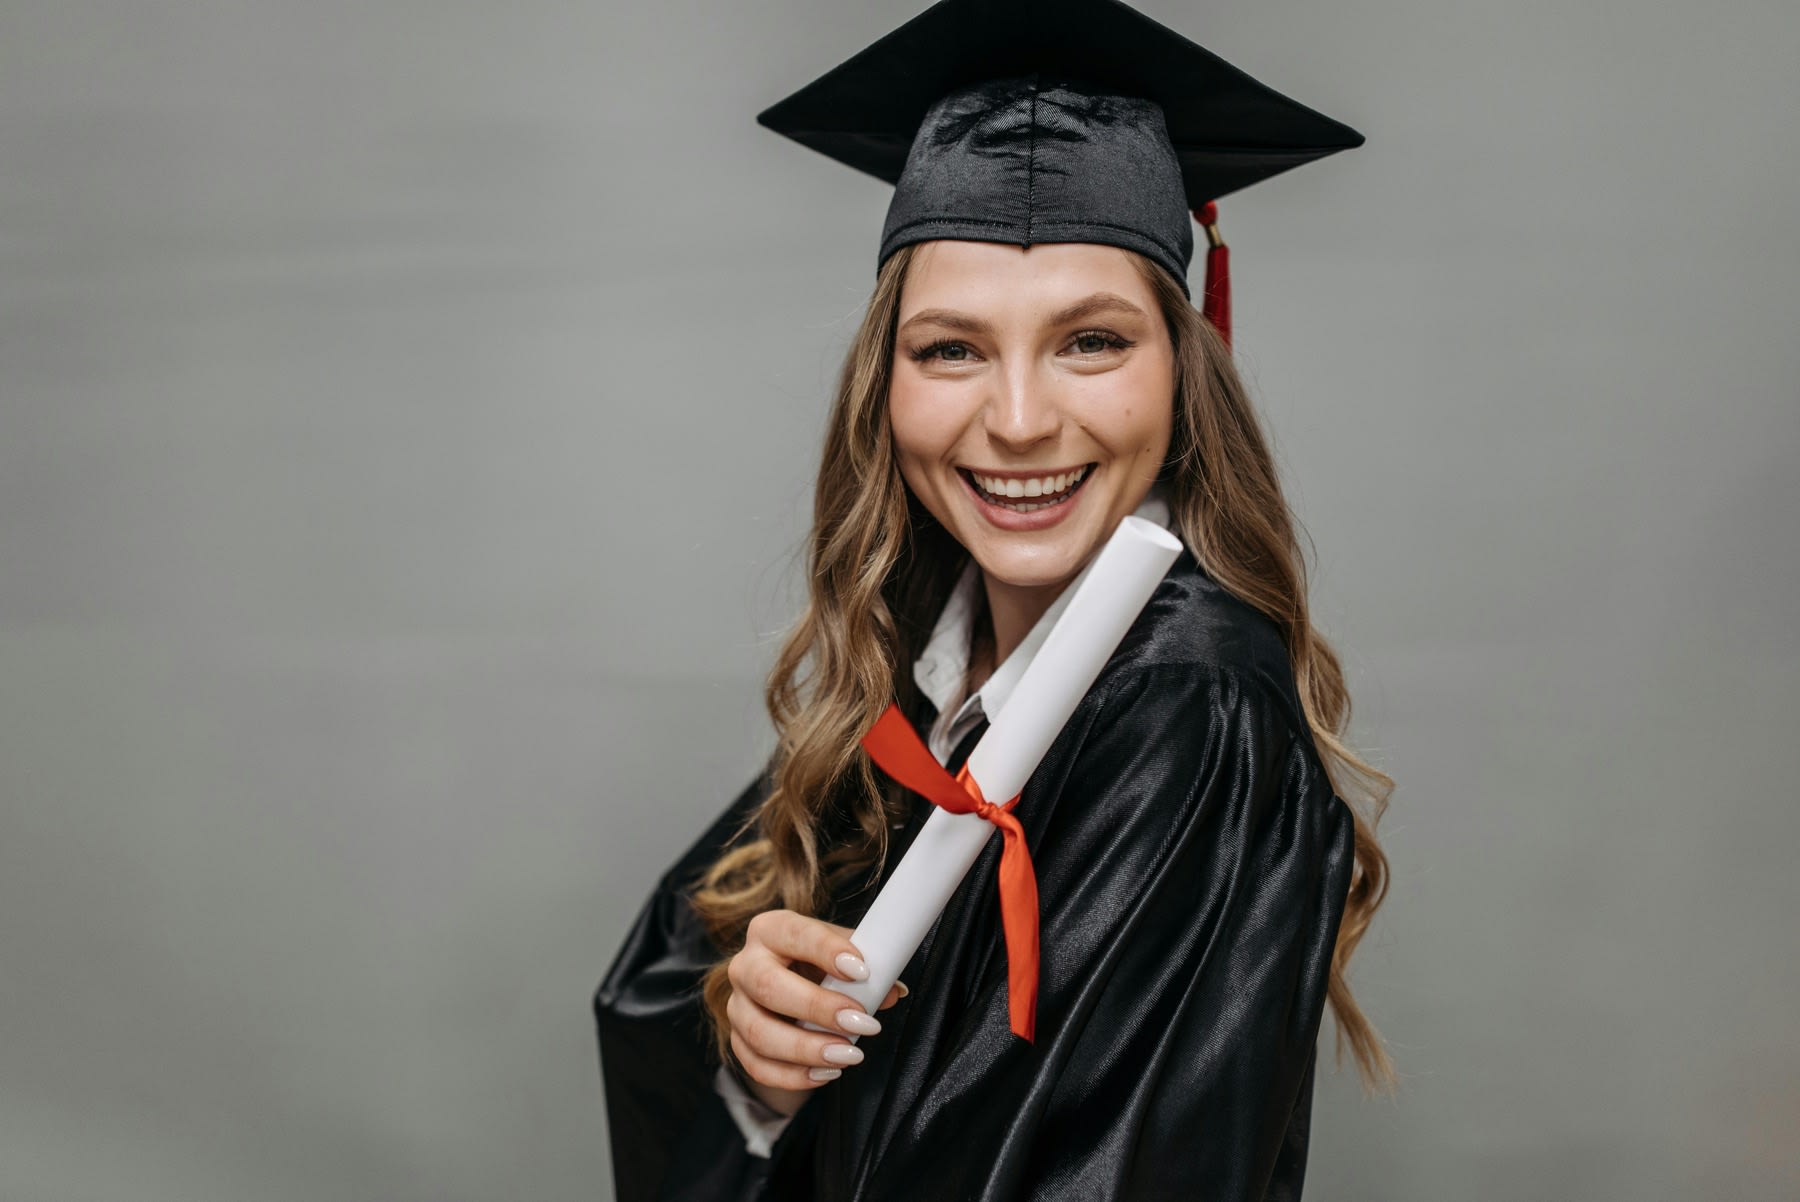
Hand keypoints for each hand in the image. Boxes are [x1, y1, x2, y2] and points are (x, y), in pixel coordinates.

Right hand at [725, 910, 906, 1115]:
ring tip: (849, 1054)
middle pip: (768, 985)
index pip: (794, 933)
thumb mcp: (841, 955)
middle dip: (817, 1007)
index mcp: (771, 930)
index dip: (827, 951)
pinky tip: (827, 1072)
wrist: (789, 990)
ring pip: (759, 1032)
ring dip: (807, 1048)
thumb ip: (866, 967)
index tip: (862, 970)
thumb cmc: (819, 965)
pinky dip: (794, 1075)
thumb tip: (891, 991)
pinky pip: (757, 1065)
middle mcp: (745, 965)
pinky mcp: (736, 1041)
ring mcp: (736, 1006)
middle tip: (861, 1022)